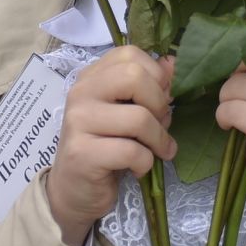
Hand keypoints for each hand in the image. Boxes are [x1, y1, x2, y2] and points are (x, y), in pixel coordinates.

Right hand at [46, 47, 175, 245]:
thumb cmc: (105, 149)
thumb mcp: (125, 113)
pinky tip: (138, 169)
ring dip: (158, 140)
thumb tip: (173, 63)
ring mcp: (78, 122)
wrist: (72, 191)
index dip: (155, 76)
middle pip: (135, 77)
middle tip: (160, 125)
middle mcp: (81, 93)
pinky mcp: (83, 153)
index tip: (160, 100)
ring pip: (139, 118)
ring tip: (157, 151)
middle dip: (159, 104)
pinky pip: (132, 151)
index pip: (130, 54)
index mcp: (91, 78)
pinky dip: (145, 163)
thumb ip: (147, 88)